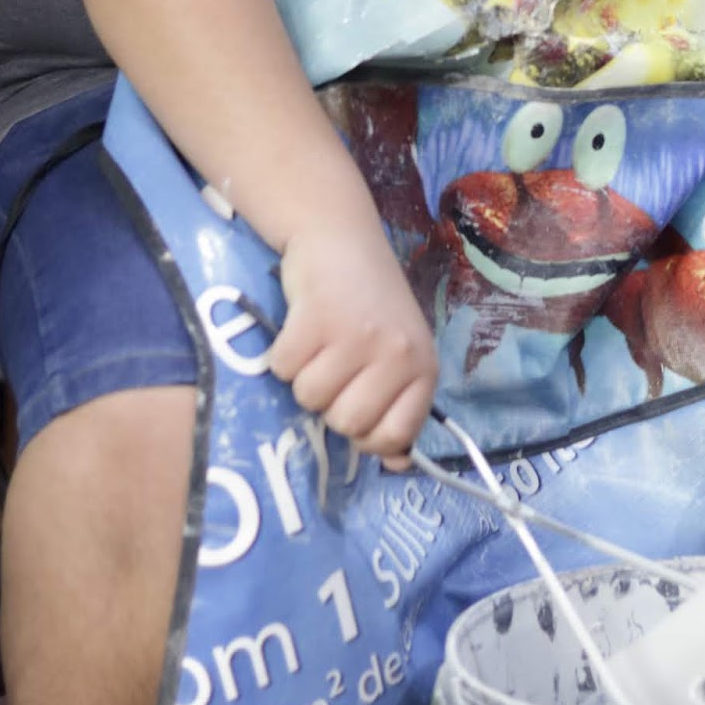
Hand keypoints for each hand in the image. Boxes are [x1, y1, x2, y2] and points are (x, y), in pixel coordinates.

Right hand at [268, 219, 437, 463]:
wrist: (341, 239)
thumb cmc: (370, 303)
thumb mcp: (398, 353)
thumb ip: (399, 406)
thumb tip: (398, 465)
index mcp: (422, 368)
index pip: (392, 438)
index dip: (365, 432)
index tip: (357, 401)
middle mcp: (397, 354)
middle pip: (344, 423)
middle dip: (330, 400)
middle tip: (336, 361)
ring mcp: (357, 337)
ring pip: (309, 397)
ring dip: (304, 374)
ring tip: (321, 340)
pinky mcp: (316, 319)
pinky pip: (282, 368)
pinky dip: (282, 352)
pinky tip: (302, 325)